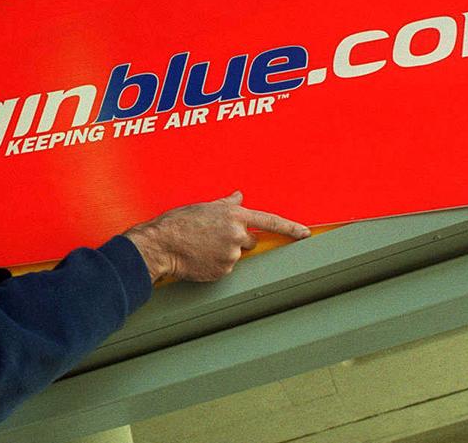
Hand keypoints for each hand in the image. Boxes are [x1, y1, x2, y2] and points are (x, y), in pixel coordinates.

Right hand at [123, 191, 309, 282]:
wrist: (162, 244)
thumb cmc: (179, 222)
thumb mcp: (205, 206)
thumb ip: (227, 203)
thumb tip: (238, 195)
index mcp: (234, 216)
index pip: (270, 221)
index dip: (290, 228)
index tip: (306, 233)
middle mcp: (236, 235)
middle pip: (249, 241)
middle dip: (236, 239)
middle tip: (212, 236)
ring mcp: (231, 255)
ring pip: (234, 255)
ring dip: (223, 252)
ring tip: (201, 246)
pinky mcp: (222, 271)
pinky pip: (224, 268)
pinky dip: (215, 264)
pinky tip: (200, 257)